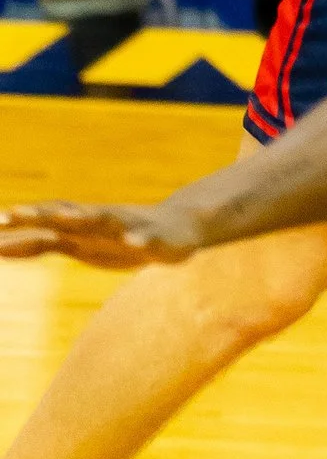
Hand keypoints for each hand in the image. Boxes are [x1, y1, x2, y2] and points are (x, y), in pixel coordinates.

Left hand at [0, 196, 198, 267]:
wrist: (178, 226)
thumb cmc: (120, 238)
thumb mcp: (78, 245)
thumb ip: (41, 245)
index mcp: (80, 228)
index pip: (42, 228)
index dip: (18, 229)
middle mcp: (99, 222)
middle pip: (64, 216)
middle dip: (39, 216)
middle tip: (12, 214)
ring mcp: (128, 226)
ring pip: (104, 219)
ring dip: (86, 217)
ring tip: (65, 218)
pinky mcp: (156, 238)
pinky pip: (148, 238)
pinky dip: (141, 238)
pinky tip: (135, 241)